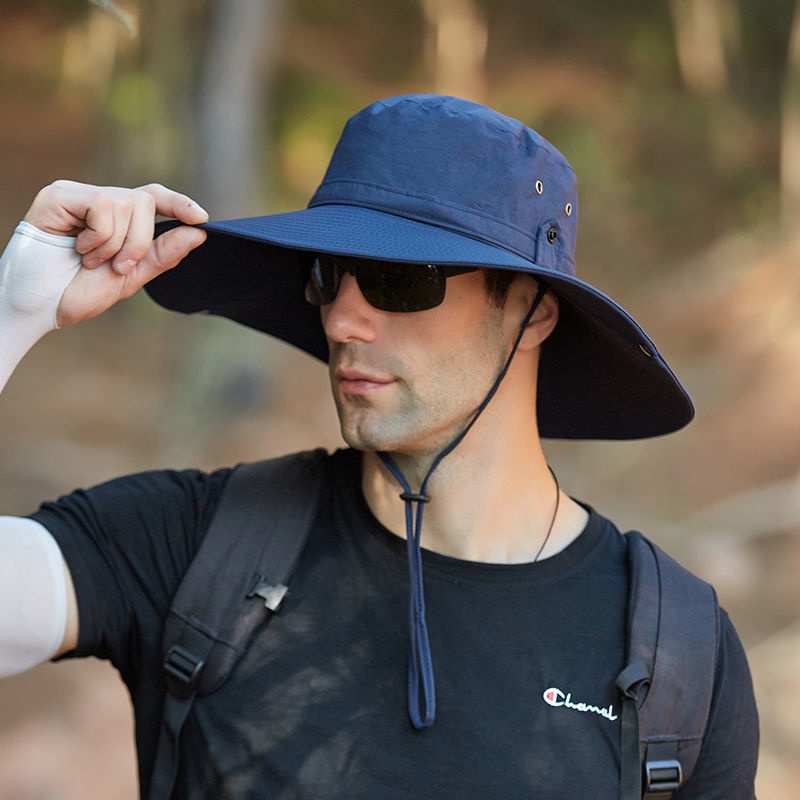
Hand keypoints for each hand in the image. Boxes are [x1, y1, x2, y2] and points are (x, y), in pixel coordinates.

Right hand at [23, 180, 208, 326]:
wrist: (40, 307)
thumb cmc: (78, 293)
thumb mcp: (130, 276)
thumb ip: (162, 254)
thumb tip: (199, 233)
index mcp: (117, 220)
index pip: (153, 198)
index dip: (178, 203)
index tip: (201, 219)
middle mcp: (99, 201)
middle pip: (145, 201)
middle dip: (140, 242)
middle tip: (118, 267)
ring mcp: (78, 195)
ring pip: (126, 202)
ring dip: (116, 244)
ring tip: (90, 261)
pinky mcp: (59, 195)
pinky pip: (103, 205)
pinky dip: (99, 236)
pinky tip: (79, 249)